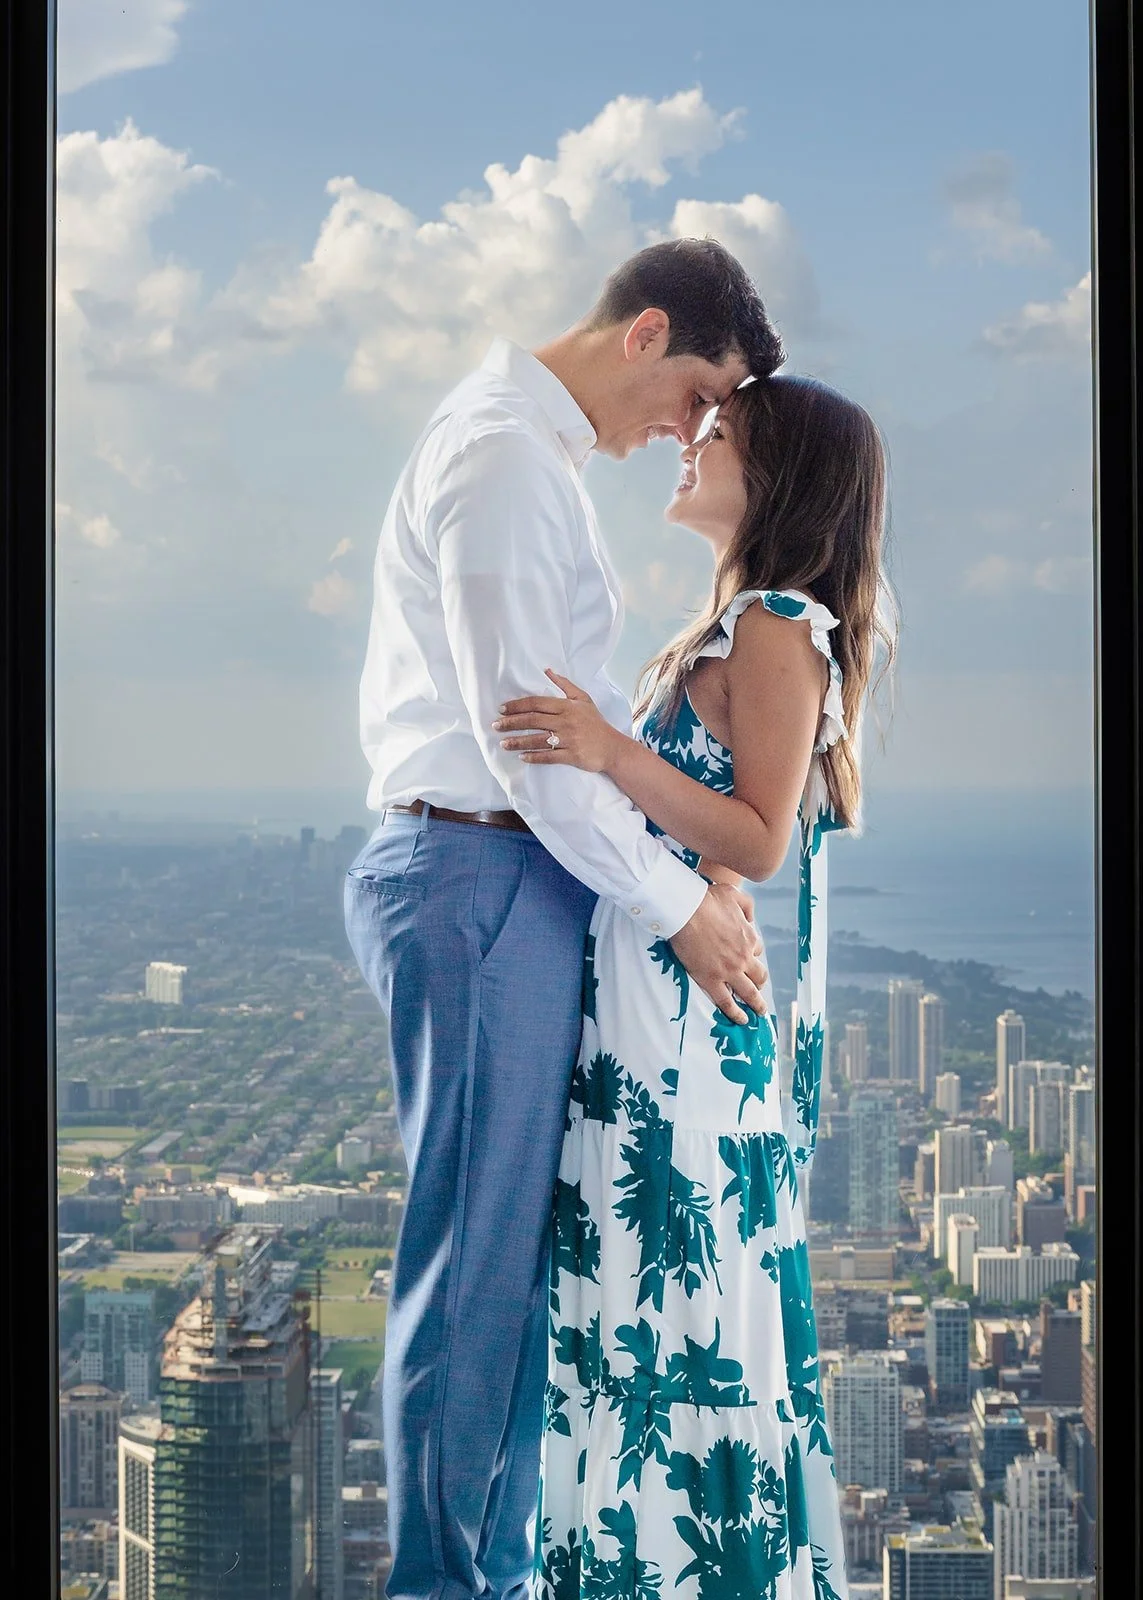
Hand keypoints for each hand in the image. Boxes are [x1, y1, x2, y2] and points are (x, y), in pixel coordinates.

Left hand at [493, 669, 625, 774]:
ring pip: (538, 739)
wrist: (613, 747)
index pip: (537, 703)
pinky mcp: (572, 756)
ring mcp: (569, 739)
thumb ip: (565, 685)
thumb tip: (547, 671)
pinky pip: (549, 757)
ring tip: (503, 743)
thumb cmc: (596, 723)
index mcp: (567, 706)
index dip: (518, 705)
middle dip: (512, 722)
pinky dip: (534, 757)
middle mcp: (566, 721)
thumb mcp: (583, 699)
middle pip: (533, 720)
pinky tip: (522, 757)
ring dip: (518, 741)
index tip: (502, 709)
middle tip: (496, 725)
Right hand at [669, 883, 766, 1025]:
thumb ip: (747, 906)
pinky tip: (742, 1020)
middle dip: (759, 982)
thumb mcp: (735, 895)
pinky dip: (736, 1013)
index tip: (743, 955)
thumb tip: (751, 918)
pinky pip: (727, 1002)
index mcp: (750, 938)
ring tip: (758, 1012)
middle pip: (759, 976)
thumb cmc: (707, 900)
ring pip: (749, 993)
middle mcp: (744, 958)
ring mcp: (729, 972)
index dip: (750, 954)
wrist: (686, 911)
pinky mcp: (711, 981)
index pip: (756, 951)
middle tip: (758, 988)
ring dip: (756, 1004)